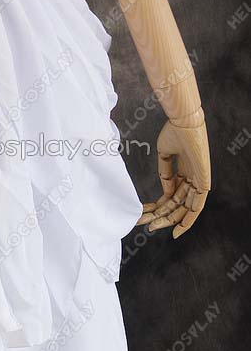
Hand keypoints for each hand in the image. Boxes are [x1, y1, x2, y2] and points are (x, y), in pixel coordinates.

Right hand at [137, 117, 210, 238]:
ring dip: (168, 219)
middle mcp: (193, 178)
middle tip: (146, 225)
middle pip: (177, 204)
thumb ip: (166, 176)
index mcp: (185, 171)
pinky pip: (197, 206)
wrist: (183, 122)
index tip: (146, 216)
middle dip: (161, 216)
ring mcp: (198, 180)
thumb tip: (167, 194)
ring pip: (184, 208)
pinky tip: (178, 229)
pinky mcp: (203, 182)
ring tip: (152, 227)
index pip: (173, 195)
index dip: (160, 207)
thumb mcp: (165, 155)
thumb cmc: (174, 132)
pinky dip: (188, 219)